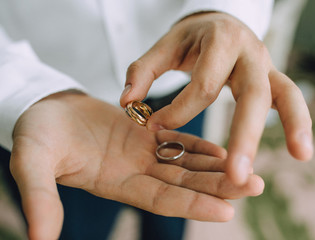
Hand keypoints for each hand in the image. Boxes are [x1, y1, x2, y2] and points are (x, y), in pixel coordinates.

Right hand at [10, 92, 263, 239]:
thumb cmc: (36, 134)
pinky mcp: (144, 133)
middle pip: (184, 184)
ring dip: (217, 167)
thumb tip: (38, 239)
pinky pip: (177, 141)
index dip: (192, 206)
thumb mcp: (33, 162)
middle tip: (257, 186)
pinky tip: (223, 149)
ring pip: (186, 164)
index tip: (227, 210)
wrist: (46, 109)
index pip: (161, 199)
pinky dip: (200, 147)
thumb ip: (40, 197)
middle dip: (219, 187)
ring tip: (249, 169)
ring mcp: (142, 154)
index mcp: (116, 183)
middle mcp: (136, 172)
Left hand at [120, 12, 312, 184]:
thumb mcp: (165, 47)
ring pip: (285, 94)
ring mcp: (266, 65)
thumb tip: (127, 103)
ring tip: (300, 154)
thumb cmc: (191, 39)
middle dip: (244, 135)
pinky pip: (291, 99)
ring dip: (292, 124)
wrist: (219, 23)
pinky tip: (302, 151)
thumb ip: (143, 71)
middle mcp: (249, 52)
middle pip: (252, 94)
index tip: (154, 126)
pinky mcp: (273, 78)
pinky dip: (299, 122)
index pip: (204, 85)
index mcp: (220, 41)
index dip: (180, 110)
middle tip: (234, 174)